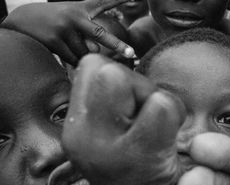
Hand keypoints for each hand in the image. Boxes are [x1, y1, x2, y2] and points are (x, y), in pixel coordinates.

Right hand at [1, 0, 134, 65]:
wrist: (22, 20)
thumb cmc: (55, 21)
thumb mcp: (73, 18)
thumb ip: (89, 34)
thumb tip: (96, 52)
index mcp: (82, 8)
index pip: (103, 2)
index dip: (118, 0)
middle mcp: (74, 16)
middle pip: (100, 34)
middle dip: (117, 45)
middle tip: (131, 54)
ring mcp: (64, 28)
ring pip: (85, 53)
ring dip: (82, 55)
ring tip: (69, 44)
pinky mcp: (54, 41)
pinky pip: (72, 59)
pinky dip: (71, 59)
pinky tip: (61, 49)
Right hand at [62, 54, 183, 184]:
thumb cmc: (144, 173)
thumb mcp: (114, 136)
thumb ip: (114, 101)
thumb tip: (127, 69)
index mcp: (77, 131)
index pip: (91, 68)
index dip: (120, 79)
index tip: (134, 108)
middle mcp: (82, 138)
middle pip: (104, 68)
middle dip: (135, 83)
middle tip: (148, 115)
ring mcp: (107, 148)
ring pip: (127, 79)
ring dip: (155, 98)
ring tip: (160, 131)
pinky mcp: (139, 157)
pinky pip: (160, 105)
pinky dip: (174, 113)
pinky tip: (171, 139)